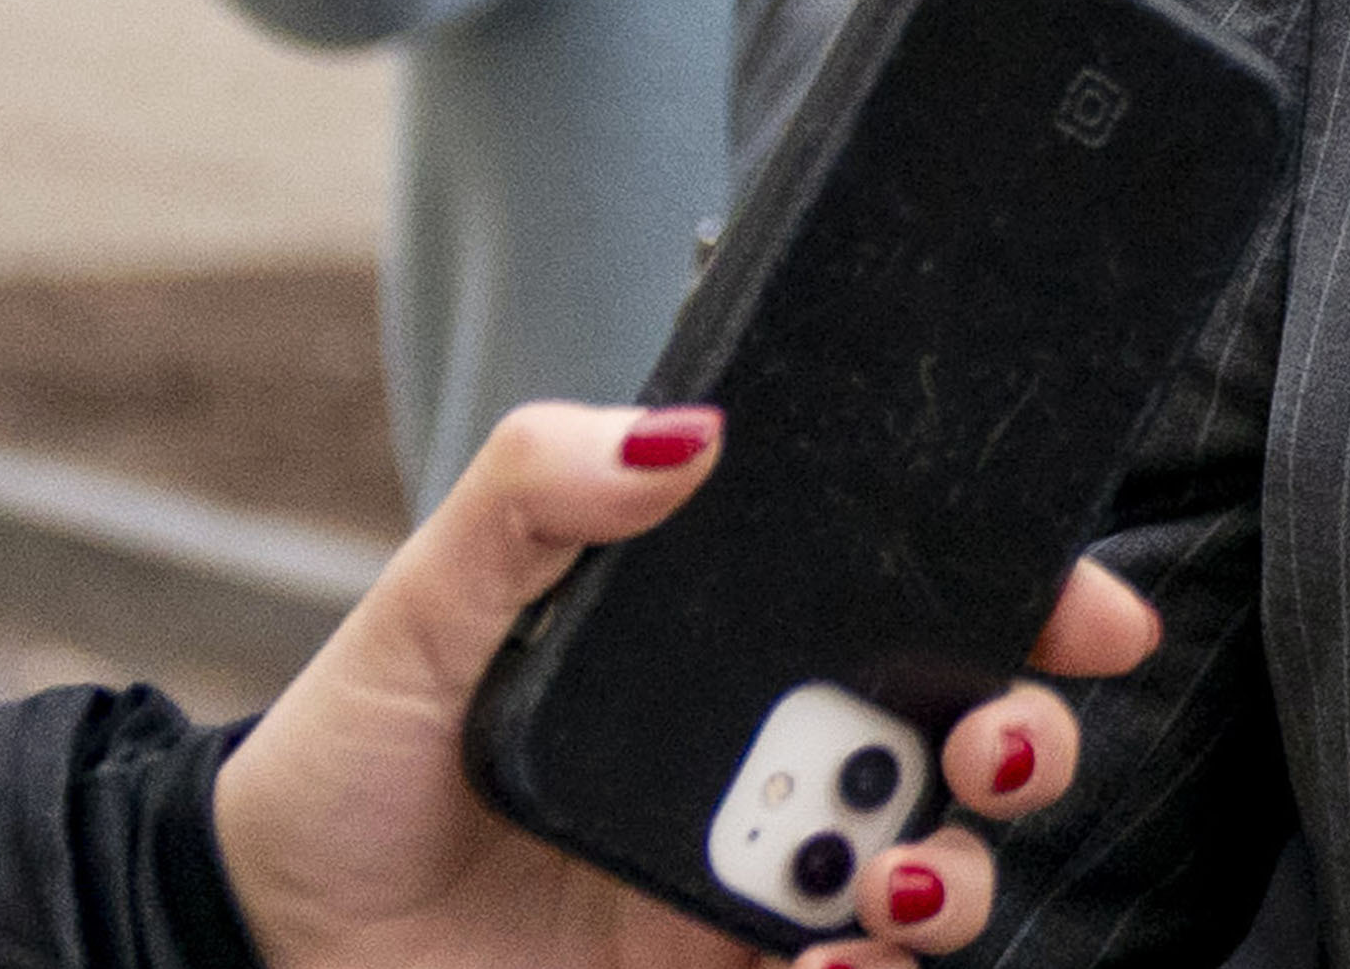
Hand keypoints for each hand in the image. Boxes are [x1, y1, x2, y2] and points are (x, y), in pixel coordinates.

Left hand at [216, 400, 1155, 968]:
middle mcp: (775, 769)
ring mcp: (754, 889)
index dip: (1036, 608)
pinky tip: (823, 967)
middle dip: (1028, 746)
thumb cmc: (347, 763)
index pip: (921, 615)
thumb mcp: (420, 608)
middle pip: (968, 752)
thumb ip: (531, 496)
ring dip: (955, 880)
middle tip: (997, 745)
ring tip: (890, 881)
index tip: (1092, 613)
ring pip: (933, 884)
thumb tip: (682, 434)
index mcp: (736, 656)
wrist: (256, 939)